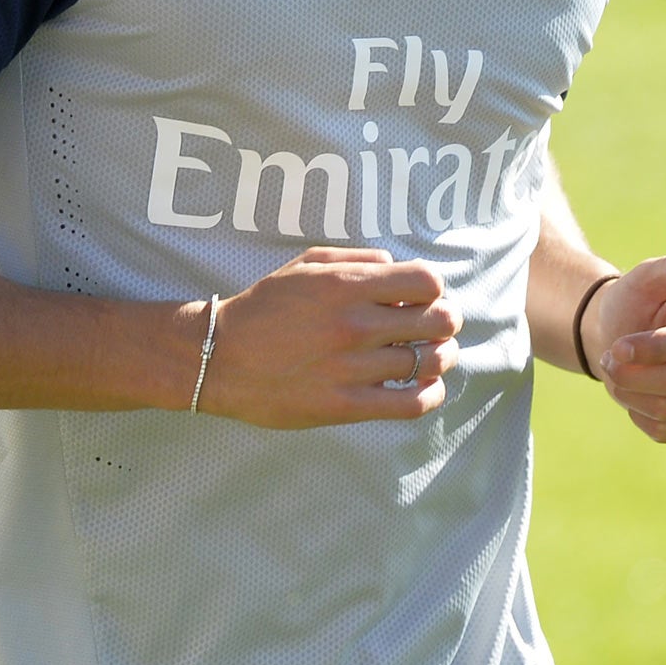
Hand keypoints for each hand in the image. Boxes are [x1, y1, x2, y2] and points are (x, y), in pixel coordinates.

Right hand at [199, 246, 461, 427]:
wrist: (220, 356)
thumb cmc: (264, 307)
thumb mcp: (303, 264)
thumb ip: (355, 259)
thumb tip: (397, 266)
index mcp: (345, 285)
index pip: (427, 282)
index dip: (433, 288)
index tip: (423, 297)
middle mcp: (354, 325)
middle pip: (438, 321)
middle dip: (445, 321)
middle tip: (437, 326)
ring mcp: (351, 368)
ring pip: (430, 362)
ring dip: (442, 356)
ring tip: (434, 354)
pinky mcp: (346, 405)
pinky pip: (412, 403)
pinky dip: (431, 393)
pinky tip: (425, 385)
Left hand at [584, 234, 665, 443]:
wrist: (620, 334)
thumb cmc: (633, 302)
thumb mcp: (646, 278)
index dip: (651, 349)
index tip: (617, 347)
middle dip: (636, 375)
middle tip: (610, 361)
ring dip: (634, 396)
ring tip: (618, 377)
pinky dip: (646, 420)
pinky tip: (634, 400)